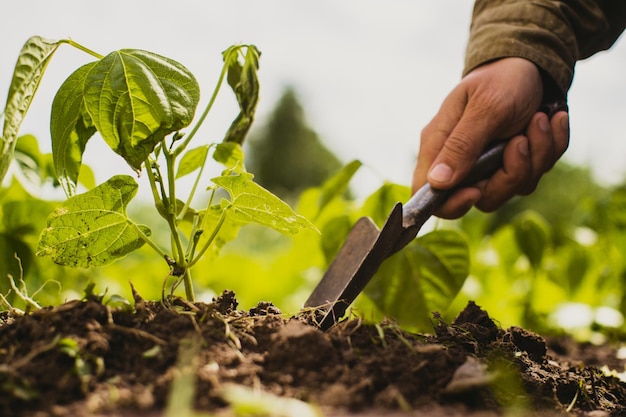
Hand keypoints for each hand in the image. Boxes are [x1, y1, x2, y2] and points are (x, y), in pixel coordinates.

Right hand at [411, 57, 569, 217]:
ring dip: (535, 157)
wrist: (535, 65)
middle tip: (520, 141)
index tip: (477, 189)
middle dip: (509, 175)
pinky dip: (549, 148)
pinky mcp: (514, 164)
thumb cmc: (501, 80)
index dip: (451, 203)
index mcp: (439, 145)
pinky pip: (533, 176)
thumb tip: (437, 183)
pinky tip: (551, 121)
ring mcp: (489, 165)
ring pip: (510, 189)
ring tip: (539, 120)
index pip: (429, 193)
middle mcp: (461, 160)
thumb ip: (461, 145)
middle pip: (479, 198)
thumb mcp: (484, 107)